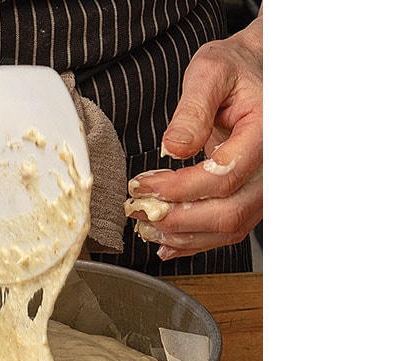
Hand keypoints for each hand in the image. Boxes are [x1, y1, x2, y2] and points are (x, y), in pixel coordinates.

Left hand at [125, 16, 262, 259]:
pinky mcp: (254, 197)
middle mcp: (272, 167)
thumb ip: (192, 110)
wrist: (257, 74)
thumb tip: (174, 147)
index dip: (178, 188)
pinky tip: (167, 241)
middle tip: (137, 209)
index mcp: (266, 133)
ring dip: (183, 235)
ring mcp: (266, 187)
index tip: (142, 184)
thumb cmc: (235, 70)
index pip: (223, 175)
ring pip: (230, 228)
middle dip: (177, 218)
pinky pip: (231, 229)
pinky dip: (196, 240)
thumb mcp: (210, 72)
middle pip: (229, 212)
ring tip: (145, 226)